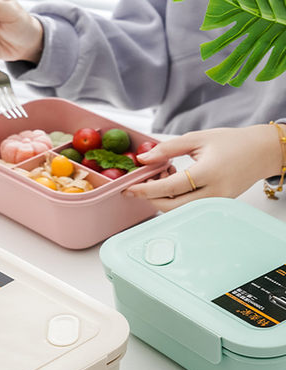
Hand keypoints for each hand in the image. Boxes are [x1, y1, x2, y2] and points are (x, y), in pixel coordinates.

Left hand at [124, 124, 284, 211]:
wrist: (261, 152)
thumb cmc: (232, 143)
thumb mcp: (197, 139)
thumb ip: (167, 149)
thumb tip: (144, 159)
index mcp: (209, 173)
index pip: (170, 187)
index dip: (146, 189)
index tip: (129, 189)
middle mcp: (213, 193)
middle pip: (171, 206)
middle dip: (151, 196)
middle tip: (145, 180)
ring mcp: (215, 202)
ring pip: (178, 209)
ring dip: (163, 196)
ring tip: (165, 173)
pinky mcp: (215, 206)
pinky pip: (187, 208)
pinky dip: (175, 197)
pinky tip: (175, 180)